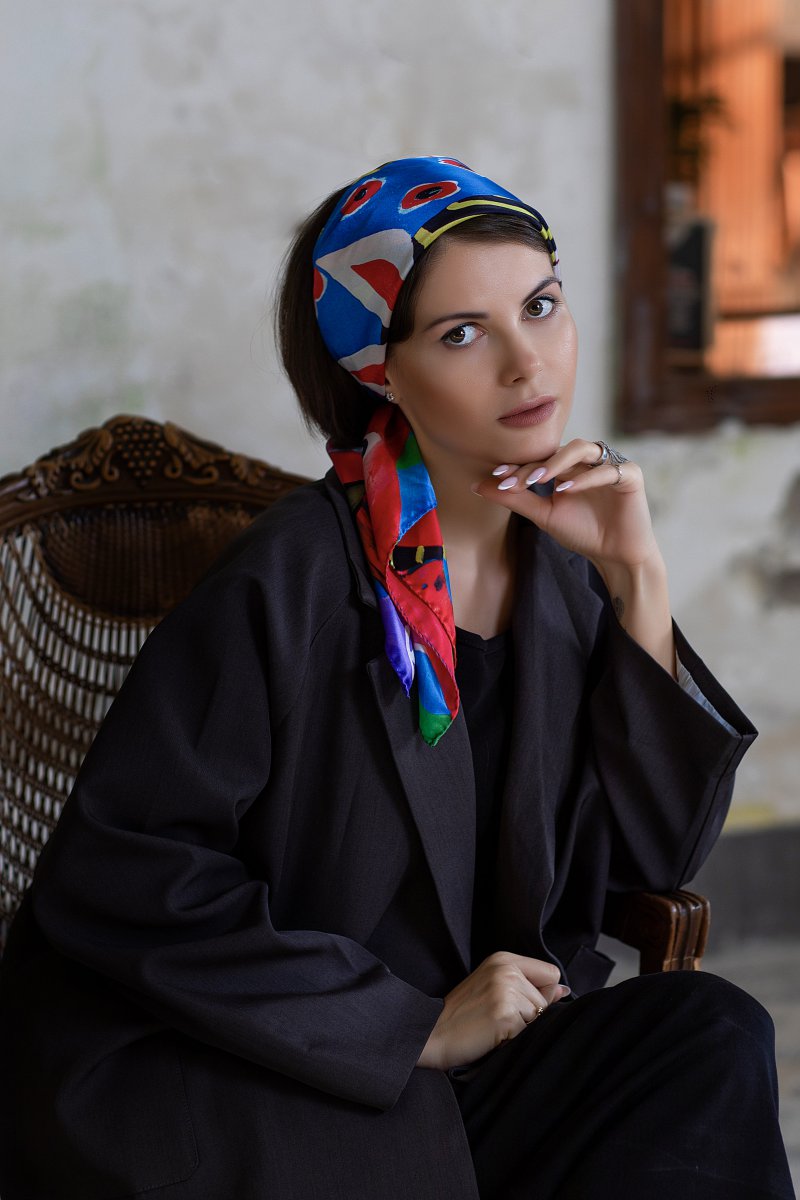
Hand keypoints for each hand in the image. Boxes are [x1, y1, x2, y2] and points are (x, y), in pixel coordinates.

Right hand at [417, 952, 568, 1069]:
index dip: (541, 993)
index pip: (550, 973)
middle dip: (529, 1014)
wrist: (432, 1034)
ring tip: (494, 1026)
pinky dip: (513, 1040)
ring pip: (539, 1017)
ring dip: (521, 1028)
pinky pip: (528, 1033)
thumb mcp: (494, 988)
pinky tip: (492, 1036)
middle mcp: (506, 970)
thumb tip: (563, 989)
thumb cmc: (462, 1014)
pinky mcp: (505, 1015)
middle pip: (547, 999)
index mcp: (503, 959)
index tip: (516, 1003)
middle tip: (496, 1017)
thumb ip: (530, 986)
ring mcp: (506, 991)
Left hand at [473, 438, 657, 575]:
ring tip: (538, 480)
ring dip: (557, 462)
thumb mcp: (544, 516)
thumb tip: (477, 485)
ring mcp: (610, 464)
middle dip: (534, 465)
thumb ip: (515, 500)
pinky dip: (587, 478)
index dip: (519, 466)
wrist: (616, 556)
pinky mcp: (630, 475)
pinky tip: (566, 490)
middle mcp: (588, 460)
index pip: (540, 459)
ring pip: (582, 449)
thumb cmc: (583, 533)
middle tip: (514, 481)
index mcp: (568, 467)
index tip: (496, 477)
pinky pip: (607, 469)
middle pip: (557, 451)